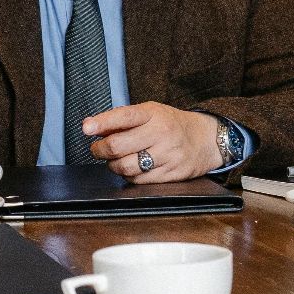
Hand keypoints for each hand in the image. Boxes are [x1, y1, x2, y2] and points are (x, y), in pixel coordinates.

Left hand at [80, 102, 222, 182]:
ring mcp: (167, 155)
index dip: (101, 123)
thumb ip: (121, 119)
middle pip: (118, 146)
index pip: (123, 117)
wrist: (206, 140)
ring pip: (126, 167)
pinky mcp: (171, 174)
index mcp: (153, 114)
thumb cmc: (171, 124)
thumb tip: (91, 126)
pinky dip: (130, 176)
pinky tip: (132, 168)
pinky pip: (139, 180)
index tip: (86, 129)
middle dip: (100, 150)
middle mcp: (161, 133)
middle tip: (97, 149)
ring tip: (115, 160)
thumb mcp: (150, 113)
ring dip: (113, 166)